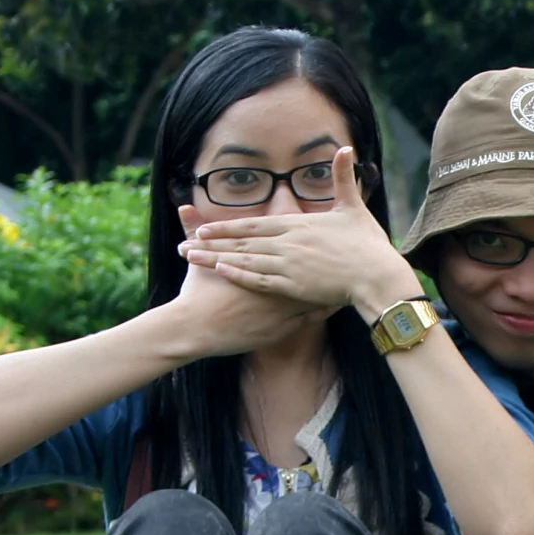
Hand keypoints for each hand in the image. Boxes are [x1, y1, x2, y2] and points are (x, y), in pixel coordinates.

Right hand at [167, 208, 332, 356]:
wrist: (195, 329)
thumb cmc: (196, 293)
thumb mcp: (197, 259)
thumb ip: (194, 231)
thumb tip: (184, 206)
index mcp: (259, 262)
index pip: (288, 245)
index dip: (307, 237)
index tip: (324, 229)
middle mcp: (275, 281)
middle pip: (307, 266)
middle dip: (326, 258)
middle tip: (346, 249)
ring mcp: (281, 306)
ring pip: (314, 292)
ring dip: (331, 284)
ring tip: (349, 275)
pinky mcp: (281, 327)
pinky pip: (310, 317)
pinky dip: (323, 309)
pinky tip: (337, 304)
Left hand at [182, 147, 418, 316]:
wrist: (378, 275)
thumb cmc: (368, 244)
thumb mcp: (354, 207)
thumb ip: (343, 178)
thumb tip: (346, 147)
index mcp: (298, 225)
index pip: (254, 225)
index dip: (226, 226)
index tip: (202, 226)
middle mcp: (288, 244)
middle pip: (241, 242)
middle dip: (210, 243)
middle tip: (183, 244)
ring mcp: (289, 266)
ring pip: (244, 261)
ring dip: (215, 260)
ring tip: (191, 259)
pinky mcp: (295, 287)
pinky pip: (260, 281)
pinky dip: (239, 276)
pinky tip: (221, 272)